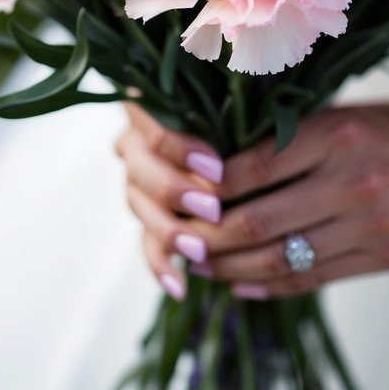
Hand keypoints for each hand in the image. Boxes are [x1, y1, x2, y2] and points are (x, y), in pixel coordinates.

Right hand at [114, 103, 225, 301]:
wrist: (231, 129)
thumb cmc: (238, 106)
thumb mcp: (234, 104)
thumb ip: (231, 114)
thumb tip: (252, 120)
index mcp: (150, 107)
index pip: (155, 130)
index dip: (182, 149)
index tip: (216, 168)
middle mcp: (136, 143)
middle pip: (142, 170)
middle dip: (176, 192)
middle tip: (212, 210)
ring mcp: (137, 181)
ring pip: (141, 207)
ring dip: (170, 231)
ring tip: (199, 251)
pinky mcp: (148, 215)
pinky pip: (147, 243)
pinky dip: (161, 265)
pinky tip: (180, 286)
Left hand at [116, 98, 388, 300]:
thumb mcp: (352, 114)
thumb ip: (295, 135)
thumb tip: (217, 159)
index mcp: (340, 132)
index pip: (254, 165)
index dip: (208, 185)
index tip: (178, 189)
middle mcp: (355, 180)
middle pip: (258, 219)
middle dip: (208, 234)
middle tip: (174, 237)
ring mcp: (373, 225)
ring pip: (281, 257)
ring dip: (230, 266)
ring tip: (198, 264)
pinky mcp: (386, 258)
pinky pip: (313, 279)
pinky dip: (269, 284)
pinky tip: (238, 284)